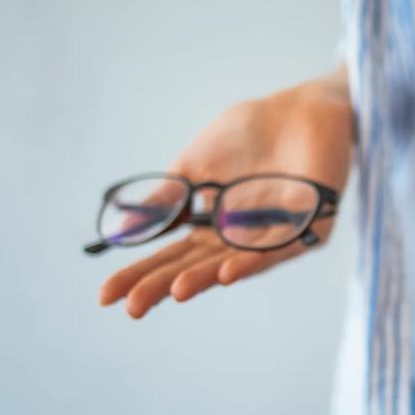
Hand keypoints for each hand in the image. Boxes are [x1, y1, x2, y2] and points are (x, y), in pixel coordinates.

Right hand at [99, 69, 352, 317]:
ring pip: (234, 264)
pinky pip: (277, 248)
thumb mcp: (194, 166)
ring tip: (174, 291)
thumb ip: (165, 199)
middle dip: (162, 286)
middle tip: (131, 307)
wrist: (300, 108)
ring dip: (203, 278)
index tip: (104, 295)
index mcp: (213, 228)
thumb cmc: (249, 134)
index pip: (172, 257)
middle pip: (196, 268)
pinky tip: (226, 270)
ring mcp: (275, 238)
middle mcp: (241, 240)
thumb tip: (122, 231)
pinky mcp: (309, 228)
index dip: (140, 274)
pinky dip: (250, 259)